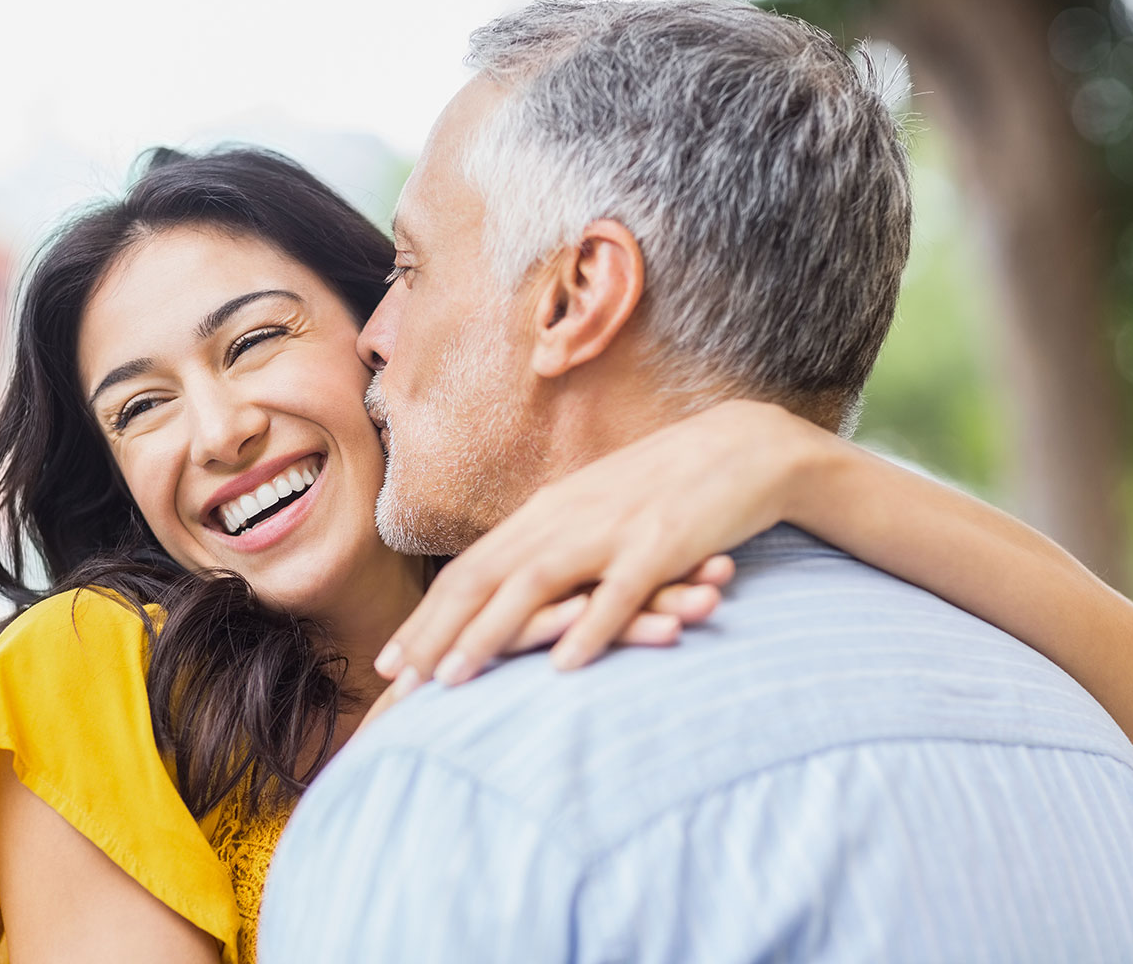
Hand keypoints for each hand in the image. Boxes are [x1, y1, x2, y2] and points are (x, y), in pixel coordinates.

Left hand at [371, 400, 835, 690]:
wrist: (741, 448)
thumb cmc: (663, 490)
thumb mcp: (594, 514)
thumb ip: (553, 549)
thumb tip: (507, 593)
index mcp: (545, 514)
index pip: (469, 571)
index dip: (426, 618)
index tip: (391, 665)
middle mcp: (564, 518)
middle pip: (484, 578)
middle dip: (436, 633)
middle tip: (398, 684)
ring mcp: (610, 529)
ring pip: (535, 584)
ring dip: (491, 633)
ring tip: (455, 679)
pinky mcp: (661, 542)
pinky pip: (620, 592)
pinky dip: (590, 628)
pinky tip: (565, 667)